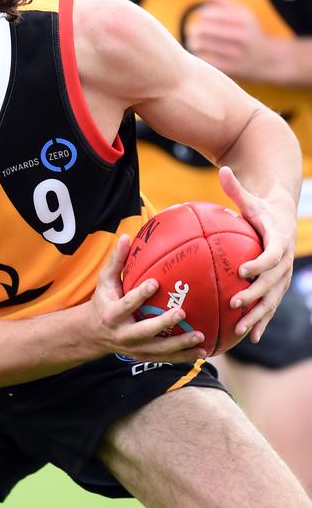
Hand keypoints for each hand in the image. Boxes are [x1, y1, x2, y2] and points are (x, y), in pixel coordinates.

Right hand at [89, 235, 206, 361]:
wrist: (93, 333)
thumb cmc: (103, 300)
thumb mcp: (105, 282)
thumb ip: (116, 262)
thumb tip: (126, 237)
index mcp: (112, 314)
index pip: (126, 305)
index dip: (139, 295)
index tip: (155, 282)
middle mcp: (122, 334)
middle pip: (143, 331)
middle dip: (162, 324)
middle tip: (181, 312)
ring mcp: (133, 349)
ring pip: (157, 349)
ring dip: (179, 345)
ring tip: (200, 336)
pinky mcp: (143, 357)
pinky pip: (165, 358)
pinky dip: (183, 356)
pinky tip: (203, 350)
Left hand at [184, 0, 276, 82]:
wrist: (267, 59)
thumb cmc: (250, 32)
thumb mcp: (242, 13)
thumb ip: (222, 1)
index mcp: (243, 18)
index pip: (210, 13)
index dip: (202, 15)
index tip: (202, 18)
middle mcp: (241, 35)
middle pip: (202, 28)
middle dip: (194, 29)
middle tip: (193, 32)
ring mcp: (235, 53)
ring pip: (201, 44)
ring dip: (193, 43)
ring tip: (194, 42)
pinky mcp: (229, 68)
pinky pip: (204, 60)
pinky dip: (198, 55)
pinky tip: (201, 54)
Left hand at [219, 166, 295, 342]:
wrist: (284, 219)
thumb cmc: (261, 209)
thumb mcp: (250, 199)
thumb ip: (236, 189)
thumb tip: (223, 169)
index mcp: (278, 240)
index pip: (272, 254)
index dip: (260, 264)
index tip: (243, 271)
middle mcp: (284, 262)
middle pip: (272, 282)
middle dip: (254, 294)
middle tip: (234, 303)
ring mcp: (282, 277)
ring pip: (272, 299)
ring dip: (257, 315)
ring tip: (240, 329)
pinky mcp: (277, 287)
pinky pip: (270, 307)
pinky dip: (261, 322)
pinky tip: (249, 338)